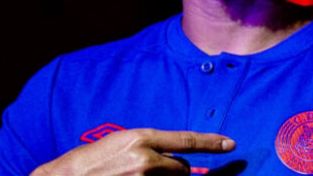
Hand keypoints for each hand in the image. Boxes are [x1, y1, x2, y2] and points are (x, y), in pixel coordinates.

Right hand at [30, 128, 235, 174]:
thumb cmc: (82, 165)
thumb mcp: (115, 145)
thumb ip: (143, 147)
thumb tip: (164, 155)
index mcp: (139, 139)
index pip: (185, 140)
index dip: (211, 142)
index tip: (230, 144)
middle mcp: (145, 160)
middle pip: (182, 169)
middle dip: (174, 173)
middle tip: (148, 173)